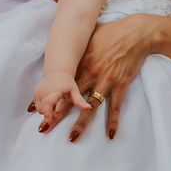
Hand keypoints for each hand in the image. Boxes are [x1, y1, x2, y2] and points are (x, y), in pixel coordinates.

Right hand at [33, 71, 89, 136]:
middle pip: (43, 110)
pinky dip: (43, 108)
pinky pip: (37, 106)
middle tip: (59, 114)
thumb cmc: (67, 82)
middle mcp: (44, 91)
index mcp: (54, 90)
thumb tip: (89, 108)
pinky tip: (50, 102)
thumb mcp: (75, 91)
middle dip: (51, 115)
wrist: (57, 72)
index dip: (48, 112)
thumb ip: (80, 101)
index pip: (48, 102)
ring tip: (55, 105)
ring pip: (39, 109)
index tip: (48, 120)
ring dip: (47, 111)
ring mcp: (37, 92)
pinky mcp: (34, 94)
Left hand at [40, 15, 155, 140]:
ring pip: (89, 108)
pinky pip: (115, 107)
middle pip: (69, 100)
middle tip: (44, 129)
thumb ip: (80, 49)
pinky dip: (112, 122)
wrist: (134, 33)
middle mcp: (89, 75)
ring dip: (80, 124)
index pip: (61, 87)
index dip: (48, 99)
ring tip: (72, 138)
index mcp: (81, 65)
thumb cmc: (113, 32)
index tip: (36, 111)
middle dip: (56, 115)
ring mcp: (105, 81)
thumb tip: (72, 48)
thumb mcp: (91, 39)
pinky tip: (110, 134)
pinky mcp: (120, 84)